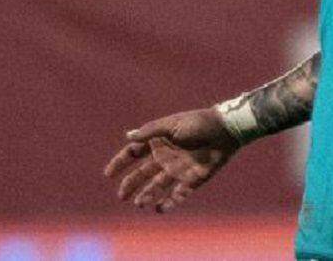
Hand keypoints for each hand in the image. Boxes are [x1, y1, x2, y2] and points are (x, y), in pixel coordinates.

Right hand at [104, 108, 239, 212]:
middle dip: (131, 184)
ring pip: (158, 186)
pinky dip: (169, 203)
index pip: (134, 153)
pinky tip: (159, 209)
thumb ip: (149, 132)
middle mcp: (165, 157)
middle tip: (121, 196)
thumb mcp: (171, 125)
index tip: (108, 174)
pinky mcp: (192, 180)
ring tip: (139, 204)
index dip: (120, 163)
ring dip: (148, 195)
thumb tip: (127, 136)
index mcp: (158, 141)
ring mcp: (178, 169)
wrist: (224, 131)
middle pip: (143, 173)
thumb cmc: (197, 123)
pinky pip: (178, 195)